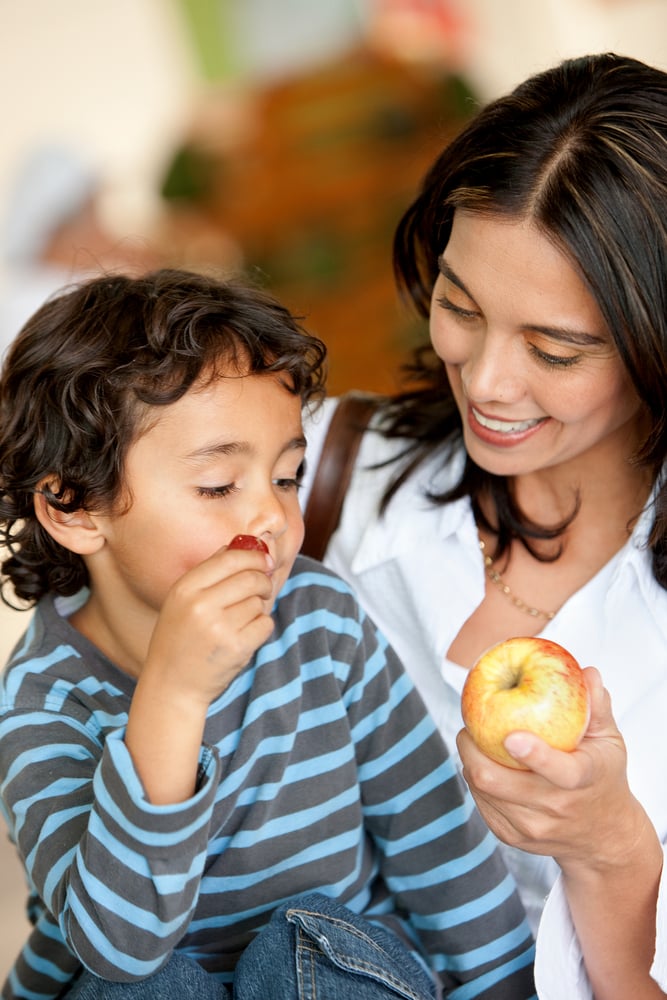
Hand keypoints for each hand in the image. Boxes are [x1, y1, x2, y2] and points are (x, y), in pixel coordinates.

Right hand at [126, 544, 274, 802]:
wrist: (172, 685)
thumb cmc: (179, 639)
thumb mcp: (181, 600)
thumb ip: (209, 572)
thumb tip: (242, 544)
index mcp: (185, 588)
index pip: (230, 558)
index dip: (253, 556)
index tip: (264, 561)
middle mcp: (200, 605)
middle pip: (250, 577)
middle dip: (263, 581)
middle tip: (263, 588)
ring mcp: (219, 627)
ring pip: (258, 602)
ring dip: (258, 608)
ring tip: (241, 620)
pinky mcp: (237, 648)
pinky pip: (265, 624)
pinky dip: (262, 627)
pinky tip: (245, 635)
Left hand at [456, 667, 644, 870]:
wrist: (604, 837)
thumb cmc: (603, 776)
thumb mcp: (609, 741)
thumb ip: (597, 706)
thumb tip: (587, 672)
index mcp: (583, 781)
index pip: (560, 772)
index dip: (534, 755)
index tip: (511, 736)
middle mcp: (556, 809)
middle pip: (498, 782)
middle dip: (474, 748)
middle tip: (470, 723)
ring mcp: (532, 828)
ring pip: (483, 790)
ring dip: (470, 759)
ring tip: (473, 738)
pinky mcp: (513, 838)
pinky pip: (481, 803)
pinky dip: (475, 779)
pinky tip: (480, 762)